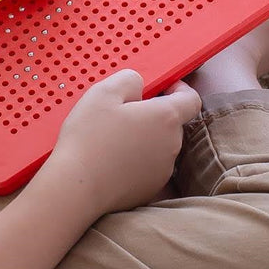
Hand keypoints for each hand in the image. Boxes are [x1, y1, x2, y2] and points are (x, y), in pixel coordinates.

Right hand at [43, 70, 201, 217]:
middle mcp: (172, 145)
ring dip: (144, 137)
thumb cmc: (90, 137)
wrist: (76, 188)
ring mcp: (162, 170)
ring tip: (112, 138)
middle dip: (152, 114)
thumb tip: (140, 86)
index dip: (179, 88)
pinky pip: (148, 166)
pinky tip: (112, 159)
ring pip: (159, 145)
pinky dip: (136, 159)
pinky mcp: (150, 189)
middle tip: (121, 113)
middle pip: (172, 122)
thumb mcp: (104, 92)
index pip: (191, 99)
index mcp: (166, 118)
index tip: (162, 87)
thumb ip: (130, 79)